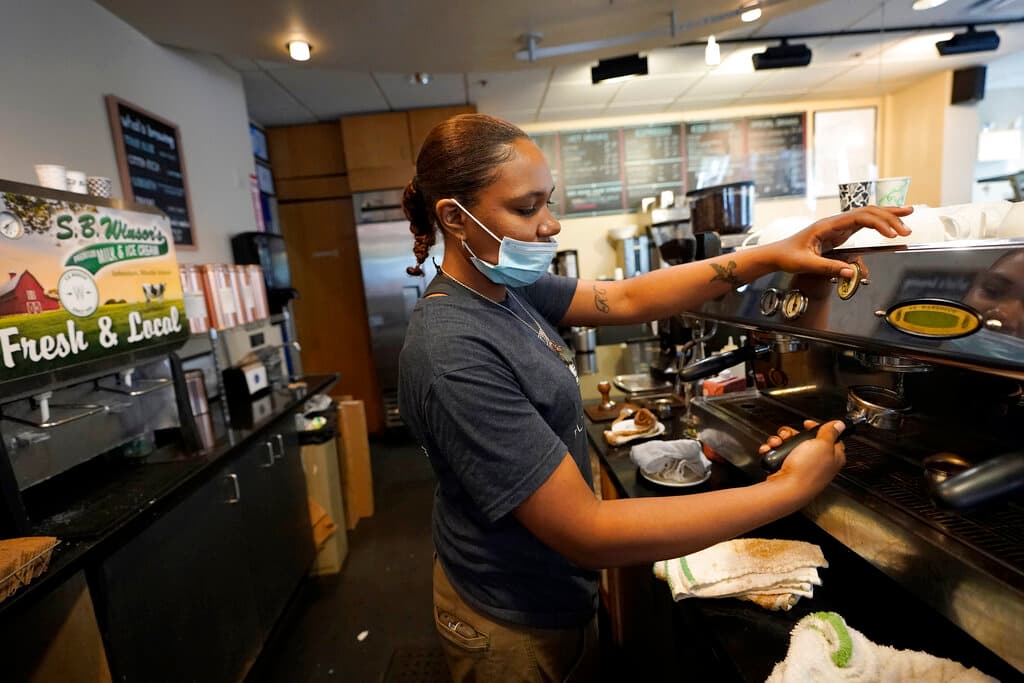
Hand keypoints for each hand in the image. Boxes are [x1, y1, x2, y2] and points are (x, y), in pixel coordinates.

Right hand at [759, 419, 846, 500]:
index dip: (819, 428)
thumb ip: (831, 432)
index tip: (808, 425)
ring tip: (777, 444)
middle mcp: (818, 461)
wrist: (785, 489)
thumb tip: (839, 425)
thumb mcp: (823, 445)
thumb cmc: (806, 472)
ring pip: (790, 444)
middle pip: (806, 438)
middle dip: (793, 434)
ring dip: (780, 440)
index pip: (830, 437)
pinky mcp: (788, 469)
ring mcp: (802, 465)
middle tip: (789, 436)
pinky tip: (771, 451)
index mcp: (833, 456)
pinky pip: (779, 453)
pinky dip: (773, 450)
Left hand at [766, 206, 913, 278]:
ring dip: (887, 215)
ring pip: (867, 215)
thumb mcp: (806, 264)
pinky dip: (878, 223)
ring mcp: (837, 226)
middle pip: (867, 212)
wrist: (776, 254)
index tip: (892, 234)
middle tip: (907, 227)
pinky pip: (862, 223)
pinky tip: (889, 224)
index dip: (879, 223)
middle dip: (889, 217)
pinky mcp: (839, 233)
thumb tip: (851, 272)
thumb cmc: (788, 256)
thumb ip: (828, 268)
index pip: (859, 217)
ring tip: (908, 215)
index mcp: (827, 225)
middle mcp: (834, 222)